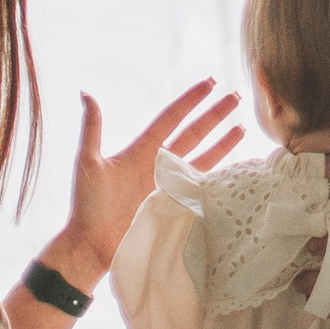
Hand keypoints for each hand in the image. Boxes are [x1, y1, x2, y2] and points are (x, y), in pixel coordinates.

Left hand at [59, 77, 240, 279]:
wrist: (91, 245)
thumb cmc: (86, 205)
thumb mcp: (88, 162)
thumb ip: (92, 127)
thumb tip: (87, 92)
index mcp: (141, 150)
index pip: (172, 118)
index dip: (191, 100)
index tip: (211, 83)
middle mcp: (158, 165)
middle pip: (193, 133)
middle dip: (215, 115)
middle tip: (236, 96)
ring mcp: (168, 186)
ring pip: (202, 158)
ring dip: (223, 143)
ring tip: (242, 127)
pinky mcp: (174, 207)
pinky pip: (201, 189)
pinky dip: (218, 179)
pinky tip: (234, 171)